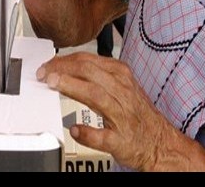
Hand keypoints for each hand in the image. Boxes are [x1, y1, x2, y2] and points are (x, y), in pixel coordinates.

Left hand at [37, 52, 204, 170]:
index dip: (64, 60)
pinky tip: (74, 130)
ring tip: (54, 84)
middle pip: (90, 72)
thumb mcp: (121, 85)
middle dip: (64, 69)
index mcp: (120, 76)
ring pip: (96, 95)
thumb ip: (95, 76)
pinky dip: (88, 133)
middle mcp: (122, 92)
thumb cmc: (136, 114)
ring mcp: (122, 116)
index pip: (88, 60)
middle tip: (44, 73)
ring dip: (73, 87)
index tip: (47, 64)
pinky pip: (103, 136)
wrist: (160, 143)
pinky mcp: (121, 140)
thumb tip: (64, 68)